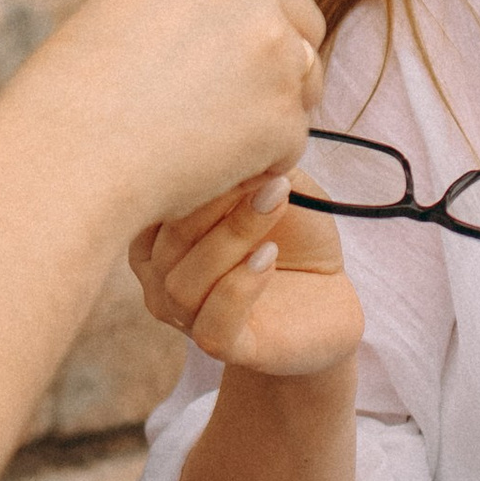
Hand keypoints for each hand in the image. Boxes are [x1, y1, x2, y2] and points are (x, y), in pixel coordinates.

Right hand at [15, 0, 327, 235]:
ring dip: (269, 115)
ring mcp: (272, 45)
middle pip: (301, 22)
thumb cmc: (71, 98)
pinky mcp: (283, 111)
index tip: (215, 67)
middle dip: (278, 66)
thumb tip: (230, 38)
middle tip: (230, 111)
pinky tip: (203, 169)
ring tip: (202, 141)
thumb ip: (184, 8)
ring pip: (302, 84)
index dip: (244, 31)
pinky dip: (257, 163)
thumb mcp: (120, 11)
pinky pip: (290, 142)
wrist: (64, 157)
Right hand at [132, 167, 365, 376]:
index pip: (151, 205)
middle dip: (216, 204)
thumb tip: (229, 133)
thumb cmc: (293, 237)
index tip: (236, 144)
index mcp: (157, 234)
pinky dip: (239, 288)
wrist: (328, 299)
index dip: (190, 176)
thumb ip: (246, 165)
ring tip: (275, 204)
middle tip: (266, 176)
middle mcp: (158, 277)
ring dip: (232, 237)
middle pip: (168, 241)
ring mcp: (185, 317)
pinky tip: (268, 258)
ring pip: (184, 284)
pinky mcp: (224, 347)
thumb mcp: (272, 186)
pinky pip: (212, 325)